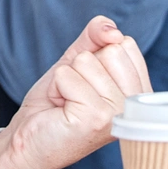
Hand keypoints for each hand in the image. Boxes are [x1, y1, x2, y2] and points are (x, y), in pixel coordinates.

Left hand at [0, 16, 150, 168]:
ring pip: (86, 61)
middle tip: (74, 94)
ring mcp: (117, 114)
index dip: (97, 56)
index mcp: (139, 93)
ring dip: (67, 78)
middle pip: (110, 50)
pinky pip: (68, 75)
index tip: (88, 83)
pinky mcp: (95, 119)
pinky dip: (57, 87)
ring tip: (67, 102)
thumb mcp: (77, 60)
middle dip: (81, 66)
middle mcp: (133, 106)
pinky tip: (62, 110)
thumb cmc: (55, 103)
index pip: (125, 44)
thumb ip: (96, 37)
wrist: (28, 139)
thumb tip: (111, 28)